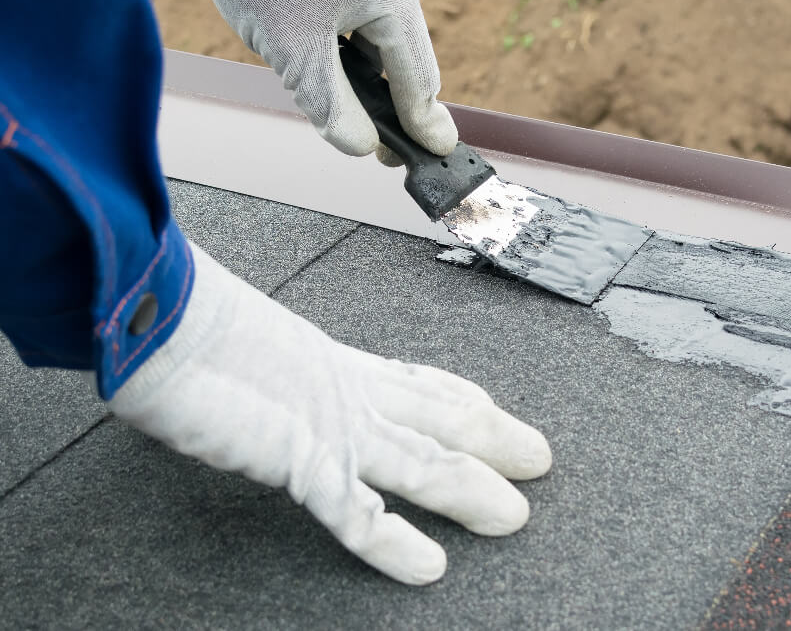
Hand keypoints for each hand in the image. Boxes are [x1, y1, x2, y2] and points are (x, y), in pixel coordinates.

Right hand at [109, 241, 551, 583]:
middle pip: (441, 417)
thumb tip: (253, 380)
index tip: (490, 405)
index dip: (460, 395)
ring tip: (515, 516)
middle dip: (495, 438)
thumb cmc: (182, 324)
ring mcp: (332, 424)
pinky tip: (429, 567)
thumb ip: (263, 371)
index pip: (414, 381)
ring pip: (423, 463)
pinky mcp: (303, 459)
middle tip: (540, 458)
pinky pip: (359, 513)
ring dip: (472, 491)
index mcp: (333, 361)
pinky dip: (395, 545)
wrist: (156, 317)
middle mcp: (348, 390)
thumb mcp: (239, 349)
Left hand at [181, 0, 456, 157]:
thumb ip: (332, 106)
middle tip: (387, 155)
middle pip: (409, 64)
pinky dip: (359, 62)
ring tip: (356, 122)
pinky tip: (340, 82)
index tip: (438, 157)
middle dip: (396, 108)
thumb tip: (365, 147)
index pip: (417, 75)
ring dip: (374, 86)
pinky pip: (373, 33)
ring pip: (390, 51)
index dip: (422, 121)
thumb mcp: (292, 53)